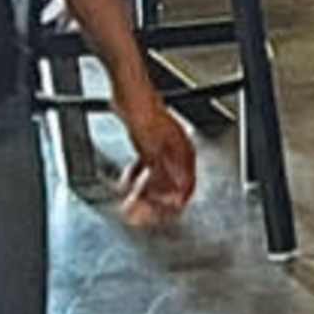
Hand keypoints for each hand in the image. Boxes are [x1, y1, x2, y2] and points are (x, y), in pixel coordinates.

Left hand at [110, 80, 198, 228]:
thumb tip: (174, 195)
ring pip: (157, 177)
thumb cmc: (144, 114)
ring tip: (131, 202)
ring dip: (144, 192)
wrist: (130, 95)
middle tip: (140, 214)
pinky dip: (137, 178)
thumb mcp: (152, 151)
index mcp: (183, 152)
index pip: (186, 187)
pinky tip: (127, 183)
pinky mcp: (149, 143)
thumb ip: (163, 176)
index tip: (160, 218)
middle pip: (171, 185)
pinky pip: (146, 168)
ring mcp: (162, 147)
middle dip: (155, 202)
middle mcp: (176, 151)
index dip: (173, 206)